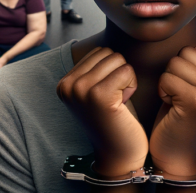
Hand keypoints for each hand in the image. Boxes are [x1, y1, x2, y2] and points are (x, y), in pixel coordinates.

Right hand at [56, 47, 147, 176]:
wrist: (119, 154)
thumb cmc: (115, 119)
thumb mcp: (97, 89)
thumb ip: (96, 68)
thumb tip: (107, 41)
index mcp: (64, 83)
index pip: (100, 52)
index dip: (111, 71)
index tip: (107, 96)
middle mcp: (67, 85)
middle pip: (109, 53)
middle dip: (119, 73)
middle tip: (114, 100)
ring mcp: (80, 90)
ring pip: (118, 60)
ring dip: (126, 79)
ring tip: (118, 101)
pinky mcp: (98, 96)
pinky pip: (126, 71)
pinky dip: (131, 86)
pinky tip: (123, 105)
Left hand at [150, 45, 195, 177]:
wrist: (177, 151)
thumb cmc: (181, 116)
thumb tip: (190, 32)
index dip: (185, 67)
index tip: (188, 90)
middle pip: (186, 53)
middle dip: (175, 72)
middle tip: (180, 96)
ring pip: (175, 63)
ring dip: (168, 82)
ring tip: (176, 101)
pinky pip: (167, 77)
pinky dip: (162, 91)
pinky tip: (171, 106)